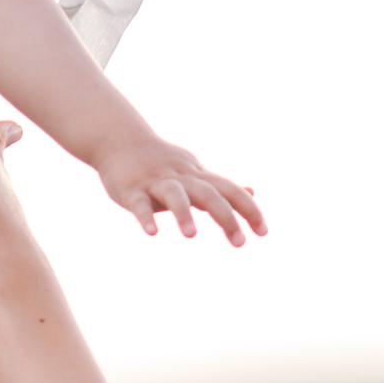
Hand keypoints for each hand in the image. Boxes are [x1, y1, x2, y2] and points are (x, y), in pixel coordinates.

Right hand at [94, 134, 266, 246]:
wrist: (120, 139)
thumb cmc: (162, 163)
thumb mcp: (196, 173)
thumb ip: (222, 187)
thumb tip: (252, 192)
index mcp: (198, 177)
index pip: (230, 191)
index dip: (249, 209)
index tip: (263, 232)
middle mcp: (182, 178)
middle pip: (209, 194)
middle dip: (226, 217)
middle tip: (240, 243)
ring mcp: (156, 183)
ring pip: (175, 195)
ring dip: (184, 214)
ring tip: (191, 236)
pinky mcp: (132, 190)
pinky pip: (140, 204)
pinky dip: (146, 218)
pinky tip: (152, 233)